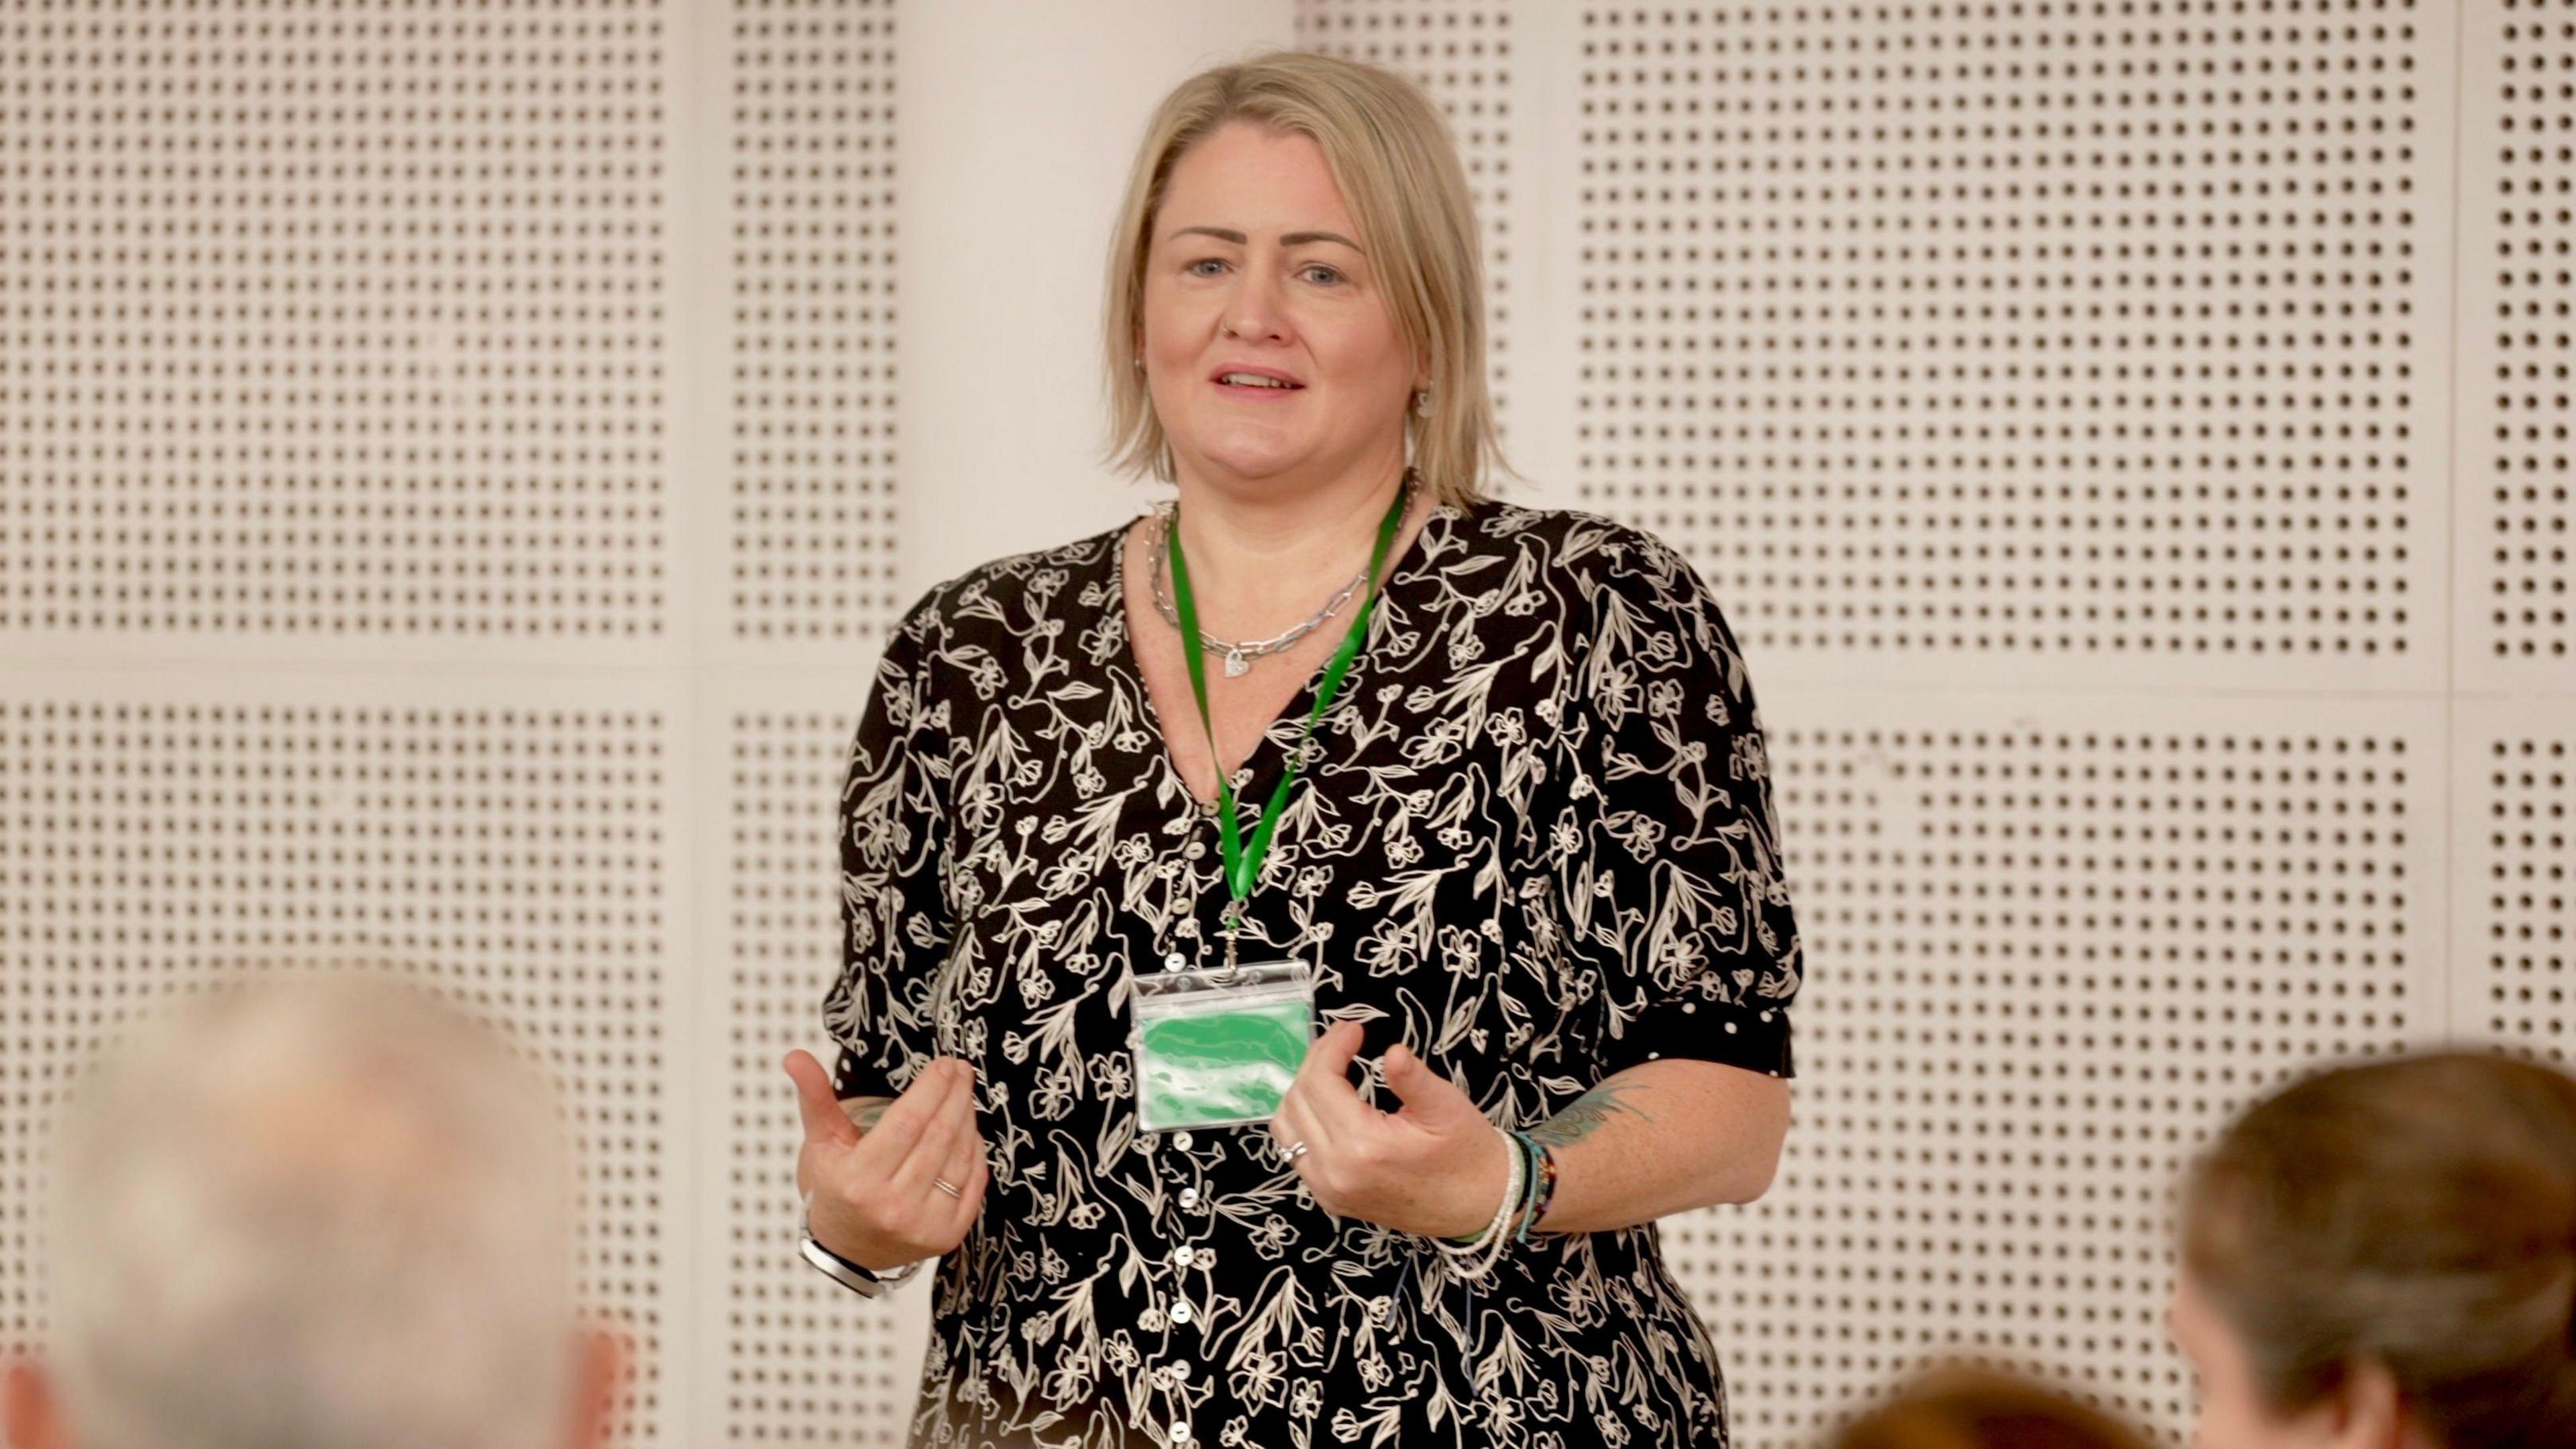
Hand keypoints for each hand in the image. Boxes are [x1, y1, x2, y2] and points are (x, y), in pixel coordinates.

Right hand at [783, 1049, 987, 1272]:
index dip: (931, 1088)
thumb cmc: (835, 1185)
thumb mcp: (822, 1141)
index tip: (945, 1063)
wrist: (848, 1246)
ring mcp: (923, 1225)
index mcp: (857, 1181)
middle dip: (955, 1095)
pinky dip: (975, 1150)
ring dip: (967, 1118)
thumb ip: (815, 1096)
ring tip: (964, 1093)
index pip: (906, 1122)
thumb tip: (795, 1055)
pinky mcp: (948, 1236)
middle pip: (938, 1136)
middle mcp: (892, 1207)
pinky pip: (973, 1182)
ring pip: (959, 1157)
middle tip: (962, 1069)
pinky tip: (969, 1128)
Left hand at [1267, 1020, 1511, 1238]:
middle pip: (1298, 1100)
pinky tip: (1332, 1104)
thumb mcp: (1446, 1107)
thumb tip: (1391, 1050)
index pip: (1321, 1083)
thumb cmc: (1468, 1154)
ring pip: (1286, 1126)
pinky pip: (1295, 1151)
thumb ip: (1411, 1077)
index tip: (1355, 1028)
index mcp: (1363, 1147)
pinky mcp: (1329, 1198)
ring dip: (1303, 1091)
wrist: (1480, 1206)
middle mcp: (1335, 1172)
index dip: (1332, 1047)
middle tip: (1345, 1042)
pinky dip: (1304, 1120)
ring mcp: (1327, 1189)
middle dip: (1317, 1062)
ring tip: (1335, 1070)